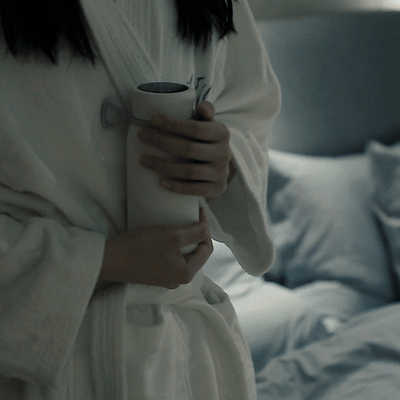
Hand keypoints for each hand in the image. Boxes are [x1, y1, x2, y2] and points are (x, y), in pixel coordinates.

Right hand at [98, 208, 212, 288]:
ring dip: (183, 239)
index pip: (206, 249)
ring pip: (182, 255)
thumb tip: (206, 230)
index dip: (205, 228)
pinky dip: (171, 245)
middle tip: (189, 216)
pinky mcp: (153, 273)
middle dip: (195, 234)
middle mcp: (178, 279)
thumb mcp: (172, 236)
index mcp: (186, 273)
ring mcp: (165, 278)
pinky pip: (170, 257)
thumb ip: (195, 232)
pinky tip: (164, 234)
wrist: (108, 260)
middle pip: (195, 253)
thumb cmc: (140, 247)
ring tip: (178, 222)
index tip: (198, 211)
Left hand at [137, 101, 235, 198]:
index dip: (173, 125)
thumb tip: (201, 108)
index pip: (196, 129)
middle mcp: (224, 153)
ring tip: (143, 160)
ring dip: (163, 166)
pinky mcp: (217, 189)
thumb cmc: (206, 139)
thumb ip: (205, 111)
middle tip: (141, 136)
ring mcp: (221, 173)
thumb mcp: (208, 123)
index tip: (152, 120)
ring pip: (190, 171)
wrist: (220, 164)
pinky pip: (195, 190)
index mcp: (222, 133)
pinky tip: (161, 182)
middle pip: (189, 149)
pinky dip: (177, 187)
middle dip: (162, 142)